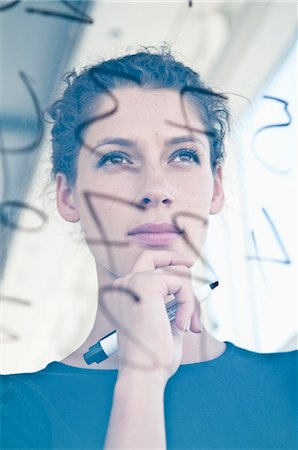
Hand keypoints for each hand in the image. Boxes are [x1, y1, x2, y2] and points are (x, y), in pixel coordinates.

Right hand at [107, 249, 200, 383]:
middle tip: (190, 265)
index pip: (144, 266)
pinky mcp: (146, 285)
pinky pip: (181, 284)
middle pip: (152, 255)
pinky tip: (182, 325)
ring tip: (188, 325)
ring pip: (175, 274)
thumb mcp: (164, 324)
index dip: (166, 264)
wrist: (144, 373)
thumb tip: (190, 293)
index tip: (185, 268)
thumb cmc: (154, 357)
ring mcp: (133, 282)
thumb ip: (172, 306)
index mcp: (123, 295)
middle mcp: (124, 285)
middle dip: (174, 257)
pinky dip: (189, 304)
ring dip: (190, 299)